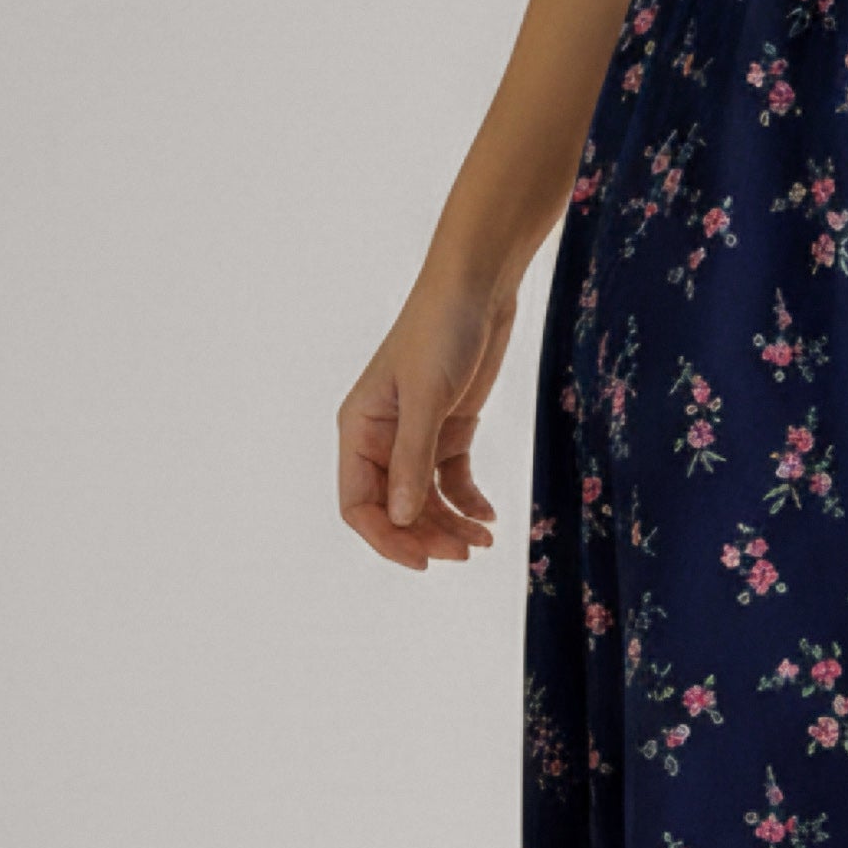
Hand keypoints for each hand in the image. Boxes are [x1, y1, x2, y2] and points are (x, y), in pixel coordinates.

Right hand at [337, 268, 516, 570]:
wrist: (478, 287)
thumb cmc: (441, 331)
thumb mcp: (427, 397)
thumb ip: (413, 459)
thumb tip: (402, 519)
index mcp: (358, 430)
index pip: (358, 504)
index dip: (385, 538)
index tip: (423, 561)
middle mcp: (381, 438)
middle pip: (394, 509)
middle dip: (426, 535)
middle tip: (466, 552)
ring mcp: (416, 435)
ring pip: (425, 500)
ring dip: (450, 524)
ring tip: (484, 540)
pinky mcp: (449, 428)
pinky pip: (451, 479)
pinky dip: (468, 501)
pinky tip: (489, 515)